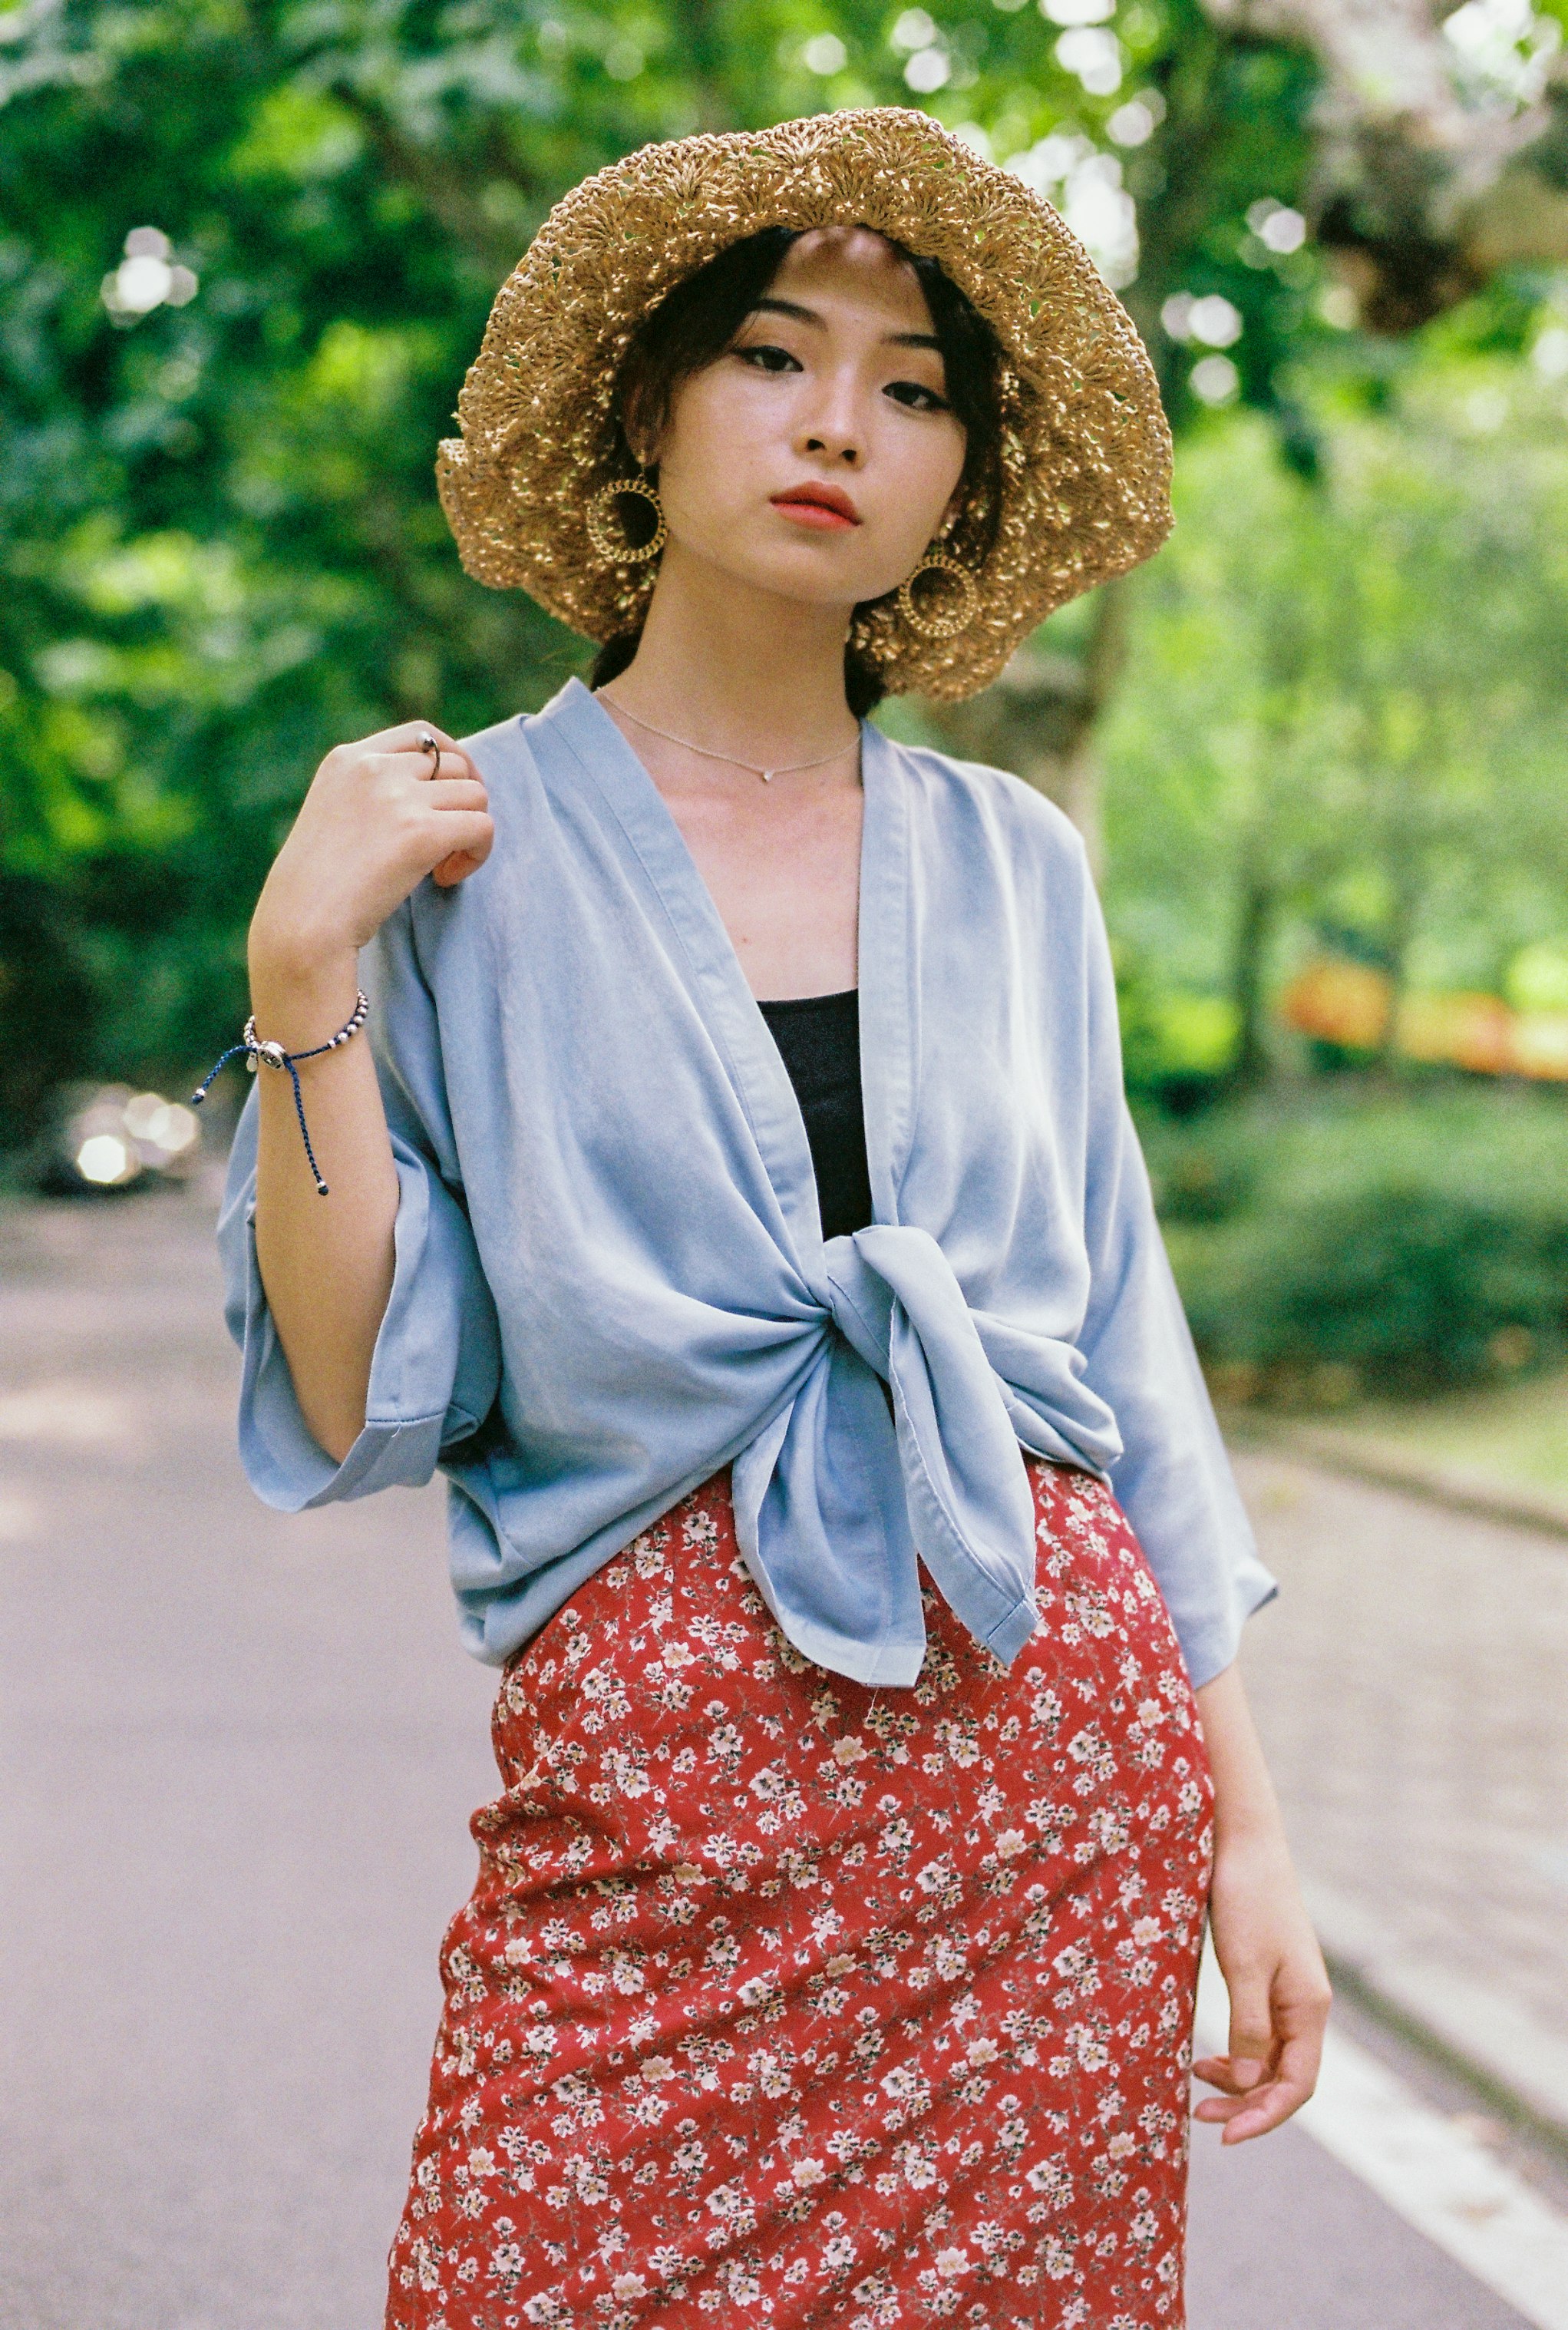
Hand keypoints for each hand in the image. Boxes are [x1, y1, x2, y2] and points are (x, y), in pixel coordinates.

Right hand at [249, 719, 494, 986]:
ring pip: (475, 794)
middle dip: (461, 801)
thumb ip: (374, 793)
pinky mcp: (422, 833)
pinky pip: (482, 827)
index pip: (420, 734)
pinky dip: (477, 855)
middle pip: (454, 763)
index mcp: (348, 758)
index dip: (449, 762)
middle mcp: (374, 767)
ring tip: (442, 867)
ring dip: (470, 832)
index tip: (450, 797)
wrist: (303, 924)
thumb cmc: (317, 887)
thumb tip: (437, 793)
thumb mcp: (334, 814)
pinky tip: (445, 879)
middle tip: (448, 842)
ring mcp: (399, 797)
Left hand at [1193, 1828, 1331, 2143]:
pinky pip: (1258, 2034)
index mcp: (1309, 2007)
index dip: (1264, 2116)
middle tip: (1199, 2116)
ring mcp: (1288, 1993)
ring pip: (1269, 2059)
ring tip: (1195, 2085)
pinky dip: (1235, 2053)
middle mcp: (1305, 2006)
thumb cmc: (1246, 1899)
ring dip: (1238, 2082)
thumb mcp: (1243, 1965)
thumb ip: (1248, 2026)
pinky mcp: (1268, 1979)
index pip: (1297, 2085)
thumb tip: (1246, 2084)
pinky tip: (1206, 2057)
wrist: (1244, 1841)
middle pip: (1284, 2078)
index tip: (1225, 2135)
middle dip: (1246, 2105)